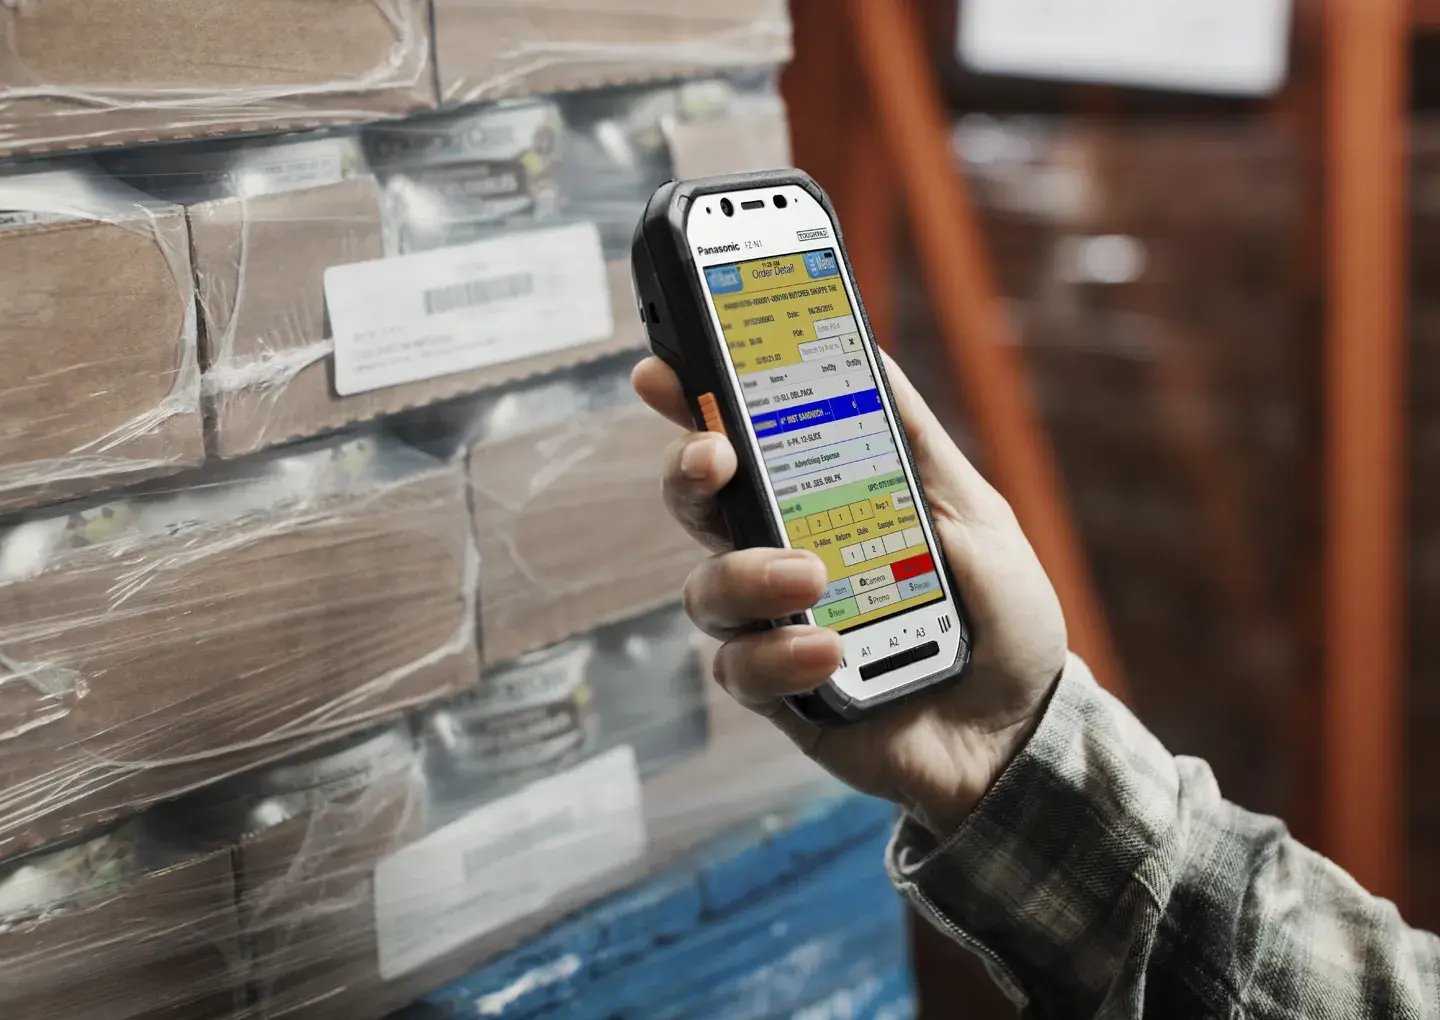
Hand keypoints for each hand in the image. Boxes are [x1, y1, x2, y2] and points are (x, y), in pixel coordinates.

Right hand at [633, 352, 1067, 835]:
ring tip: (811, 580)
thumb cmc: (1001, 615)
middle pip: (700, 506)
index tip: (662, 373)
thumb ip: (915, 441)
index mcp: (820, 503)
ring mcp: (775, 626)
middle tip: (715, 459)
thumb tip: (866, 352)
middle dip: (689, 475)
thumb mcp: (974, 512)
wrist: (1021, 730)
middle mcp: (782, 557)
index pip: (743, 443)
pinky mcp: (780, 693)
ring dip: (748, 575)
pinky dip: (779, 656)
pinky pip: (742, 669)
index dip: (692, 404)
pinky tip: (829, 653)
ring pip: (706, 589)